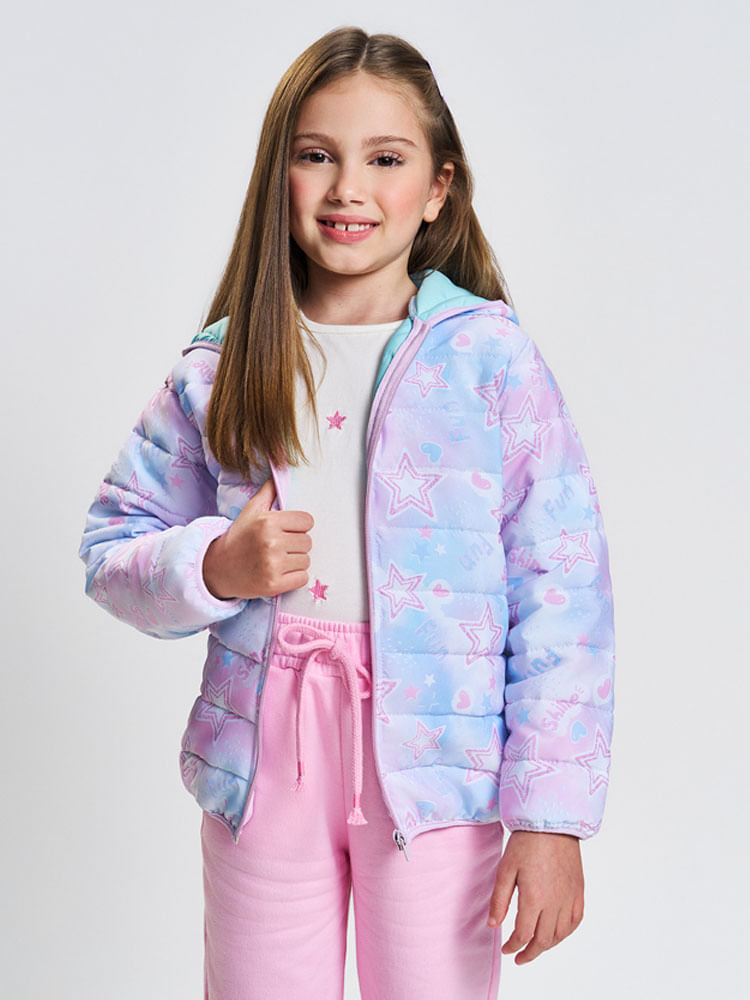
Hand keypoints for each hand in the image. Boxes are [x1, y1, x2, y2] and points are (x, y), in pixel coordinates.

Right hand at [203, 477, 313, 599]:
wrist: (218, 568)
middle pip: (308, 542)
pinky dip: (294, 577)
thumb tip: (280, 465)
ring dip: (295, 561)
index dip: (298, 527)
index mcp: (268, 522)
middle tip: (278, 548)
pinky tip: (279, 573)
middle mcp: (271, 542)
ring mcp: (272, 565)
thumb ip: (269, 490)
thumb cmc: (239, 537)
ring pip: (306, 560)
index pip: (307, 522)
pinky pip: (302, 578)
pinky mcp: (273, 585)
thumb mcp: (251, 510)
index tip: (286, 531)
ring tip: (277, 560)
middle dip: (296, 545)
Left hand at [487, 830, 583, 964]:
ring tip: (535, 946)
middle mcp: (554, 903)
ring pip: (560, 934)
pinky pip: (575, 921)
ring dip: (547, 945)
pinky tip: (557, 932)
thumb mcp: (505, 869)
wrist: (552, 822)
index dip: (513, 947)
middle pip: (543, 941)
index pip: (523, 935)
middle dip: (530, 953)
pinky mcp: (578, 891)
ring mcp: (569, 898)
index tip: (507, 949)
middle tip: (519, 957)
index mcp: (534, 898)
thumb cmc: (526, 842)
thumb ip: (499, 900)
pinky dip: (565, 932)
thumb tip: (493, 925)